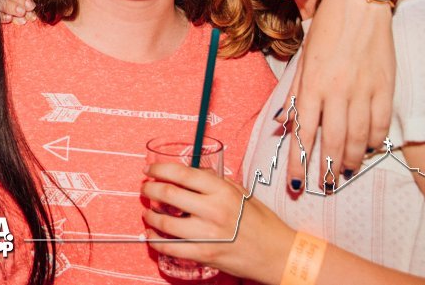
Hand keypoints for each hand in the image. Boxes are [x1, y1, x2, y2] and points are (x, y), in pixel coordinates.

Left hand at [142, 161, 292, 282]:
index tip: (150, 169)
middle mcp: (213, 210)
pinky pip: (171, 248)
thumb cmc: (262, 222)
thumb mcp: (242, 193)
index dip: (160, 169)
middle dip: (150, 189)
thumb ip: (217, 181)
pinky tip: (152, 235)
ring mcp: (207, 234)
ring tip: (148, 212)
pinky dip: (156, 240)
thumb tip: (193, 172)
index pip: (182, 174)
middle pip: (168, 194)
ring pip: (165, 222)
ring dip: (150, 215)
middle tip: (145, 188)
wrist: (279, 254)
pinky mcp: (204, 255)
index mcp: (222, 191)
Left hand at [281, 0, 393, 190]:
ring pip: (358, 138)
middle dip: (325, 169)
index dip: (298, 162)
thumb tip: (283, 124)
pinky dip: (374, 141)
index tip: (295, 183)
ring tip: (343, 173)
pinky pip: (380, 124)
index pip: (302, 133)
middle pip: (332, 141)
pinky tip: (368, 149)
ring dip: (350, 161)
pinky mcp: (386, 87)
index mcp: (312, 84)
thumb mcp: (302, 59)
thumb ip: (294, 93)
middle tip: (323, 186)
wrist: (361, 3)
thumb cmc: (326, 29)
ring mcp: (364, 90)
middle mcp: (337, 91)